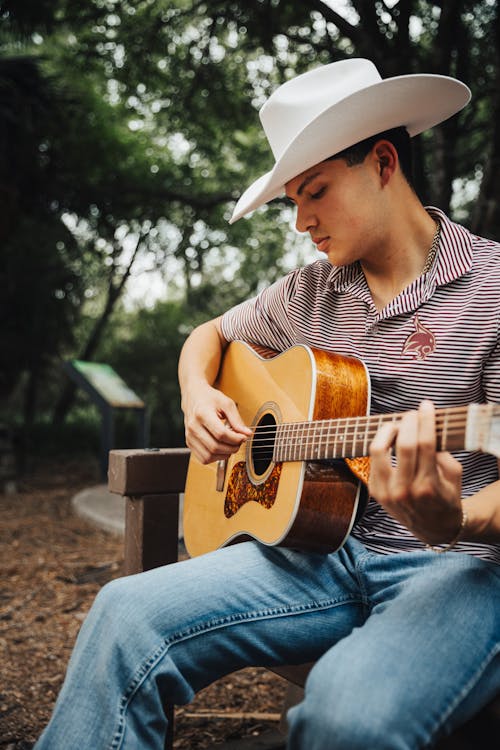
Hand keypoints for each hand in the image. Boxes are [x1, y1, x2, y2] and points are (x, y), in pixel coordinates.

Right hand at [183, 382, 251, 464]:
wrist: (193, 397)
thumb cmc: (210, 399)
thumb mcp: (226, 403)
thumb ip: (237, 420)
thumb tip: (247, 434)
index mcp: (202, 413)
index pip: (220, 434)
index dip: (235, 438)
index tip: (243, 437)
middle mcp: (193, 426)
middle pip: (215, 447)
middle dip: (232, 448)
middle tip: (239, 442)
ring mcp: (189, 436)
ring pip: (209, 456)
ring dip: (224, 454)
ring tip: (231, 445)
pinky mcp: (189, 443)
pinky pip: (203, 458)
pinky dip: (216, 457)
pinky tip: (222, 449)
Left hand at [368, 400, 463, 544]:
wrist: (434, 529)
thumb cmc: (447, 498)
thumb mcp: (454, 477)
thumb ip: (443, 453)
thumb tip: (426, 428)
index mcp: (428, 486)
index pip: (425, 444)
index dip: (425, 420)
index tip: (426, 406)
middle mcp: (406, 490)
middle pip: (403, 444)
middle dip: (408, 422)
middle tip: (412, 413)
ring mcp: (387, 493)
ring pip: (378, 450)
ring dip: (387, 430)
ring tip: (396, 424)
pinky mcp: (375, 493)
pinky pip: (373, 461)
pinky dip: (381, 445)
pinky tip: (390, 439)